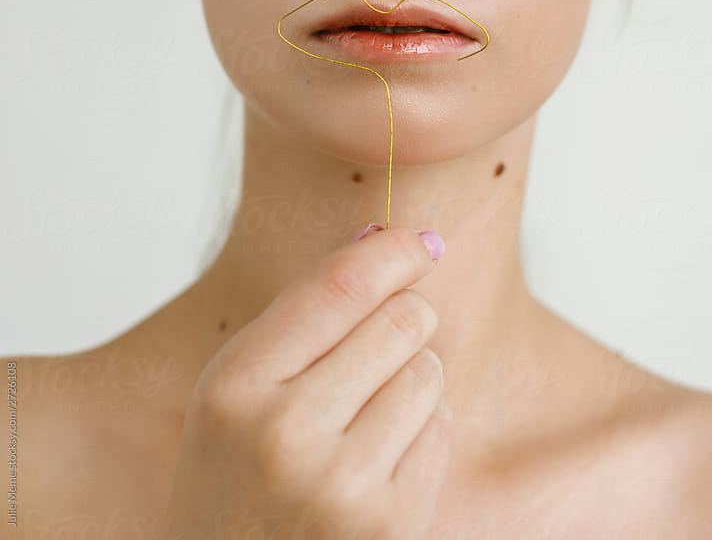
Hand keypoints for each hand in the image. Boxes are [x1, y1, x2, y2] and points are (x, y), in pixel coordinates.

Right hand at [158, 225, 452, 538]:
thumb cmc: (237, 475)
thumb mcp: (237, 390)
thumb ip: (303, 315)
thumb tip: (384, 236)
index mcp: (235, 384)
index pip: (338, 287)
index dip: (391, 252)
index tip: (421, 241)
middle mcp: (284, 433)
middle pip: (399, 322)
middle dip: (406, 317)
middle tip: (385, 341)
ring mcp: (339, 486)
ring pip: (427, 373)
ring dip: (415, 377)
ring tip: (369, 412)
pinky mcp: (387, 527)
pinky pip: (441, 430)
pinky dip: (425, 430)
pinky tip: (382, 458)